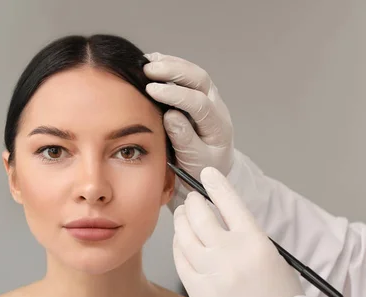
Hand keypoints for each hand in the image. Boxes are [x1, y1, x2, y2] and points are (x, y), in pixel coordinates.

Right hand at [143, 52, 233, 210]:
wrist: (211, 165)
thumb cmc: (202, 166)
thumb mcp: (194, 160)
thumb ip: (184, 139)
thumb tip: (170, 115)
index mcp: (217, 126)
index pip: (199, 103)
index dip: (175, 94)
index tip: (151, 90)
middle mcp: (216, 106)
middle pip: (200, 79)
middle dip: (174, 71)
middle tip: (148, 69)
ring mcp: (210, 97)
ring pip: (195, 72)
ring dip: (172, 64)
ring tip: (148, 61)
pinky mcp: (199, 93)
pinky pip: (188, 74)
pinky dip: (171, 65)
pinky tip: (154, 61)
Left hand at [173, 166, 302, 296]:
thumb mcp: (271, 256)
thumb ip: (244, 236)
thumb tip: (220, 219)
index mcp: (254, 242)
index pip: (230, 202)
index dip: (215, 184)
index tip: (207, 174)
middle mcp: (229, 253)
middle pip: (200, 215)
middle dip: (193, 202)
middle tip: (191, 200)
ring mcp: (210, 271)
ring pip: (184, 235)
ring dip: (181, 220)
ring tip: (182, 215)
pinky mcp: (196, 288)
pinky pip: (179, 258)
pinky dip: (177, 245)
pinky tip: (180, 241)